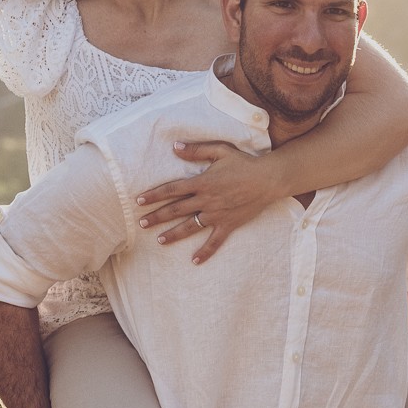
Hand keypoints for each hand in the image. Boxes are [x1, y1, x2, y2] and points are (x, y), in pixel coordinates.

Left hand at [135, 141, 282, 262]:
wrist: (268, 179)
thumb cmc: (245, 163)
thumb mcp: (220, 150)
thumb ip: (196, 150)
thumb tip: (175, 147)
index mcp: (202, 182)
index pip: (172, 190)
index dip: (154, 195)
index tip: (139, 200)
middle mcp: (206, 200)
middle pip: (176, 210)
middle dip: (157, 216)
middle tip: (141, 222)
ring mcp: (217, 215)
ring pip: (190, 227)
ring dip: (173, 234)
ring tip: (159, 240)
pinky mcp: (228, 224)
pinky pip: (214, 242)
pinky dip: (205, 252)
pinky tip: (194, 261)